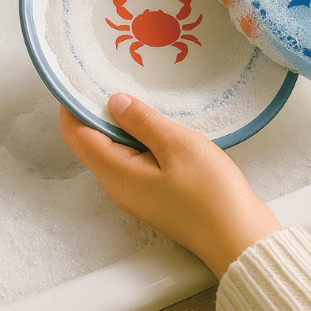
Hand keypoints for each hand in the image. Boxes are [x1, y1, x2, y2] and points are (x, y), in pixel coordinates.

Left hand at [60, 94, 280, 278]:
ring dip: (117, 123)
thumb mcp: (176, 145)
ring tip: (131, 90)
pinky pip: (132, 159)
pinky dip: (135, 137)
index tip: (79, 75)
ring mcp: (136, 192)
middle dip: (93, 110)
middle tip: (107, 74)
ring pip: (113, 150)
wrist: (238, 236)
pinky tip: (153, 121)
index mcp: (116, 174)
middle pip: (91, 142)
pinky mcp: (154, 194)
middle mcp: (119, 185)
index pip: (77, 135)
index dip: (72, 105)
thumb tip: (113, 102)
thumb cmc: (210, 192)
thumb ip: (142, 122)